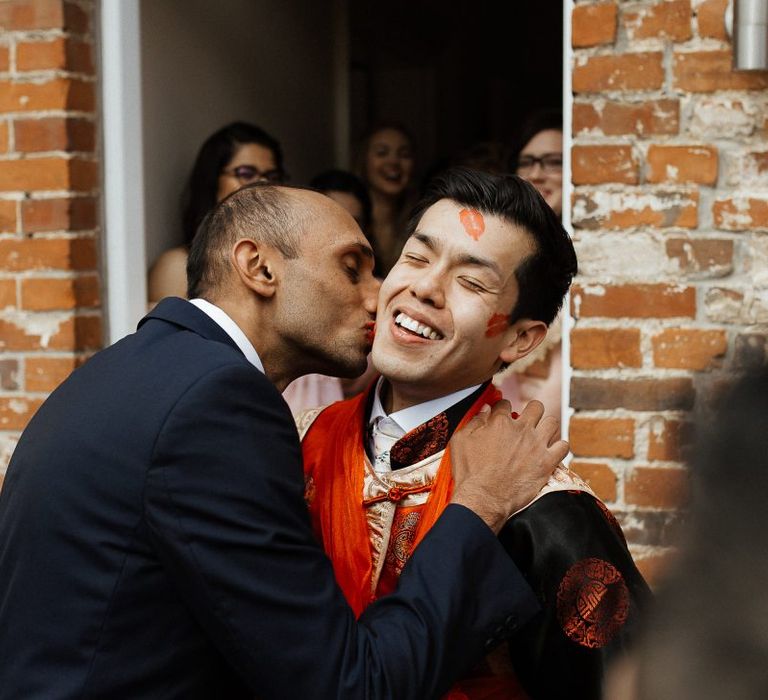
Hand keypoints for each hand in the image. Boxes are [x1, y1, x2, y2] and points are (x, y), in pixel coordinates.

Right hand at [449, 400, 568, 533]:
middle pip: (536, 406)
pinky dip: (559, 447)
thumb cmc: (470, 472)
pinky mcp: (547, 462)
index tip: (502, 416)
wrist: (484, 498)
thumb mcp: (461, 441)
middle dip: (531, 411)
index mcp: (499, 422)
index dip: (502, 409)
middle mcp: (521, 429)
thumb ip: (474, 422)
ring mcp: (536, 445)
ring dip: (547, 427)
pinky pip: (563, 446)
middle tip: (526, 422)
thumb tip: (484, 411)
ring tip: (541, 435)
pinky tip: (552, 452)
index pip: (505, 403)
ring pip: (552, 422)